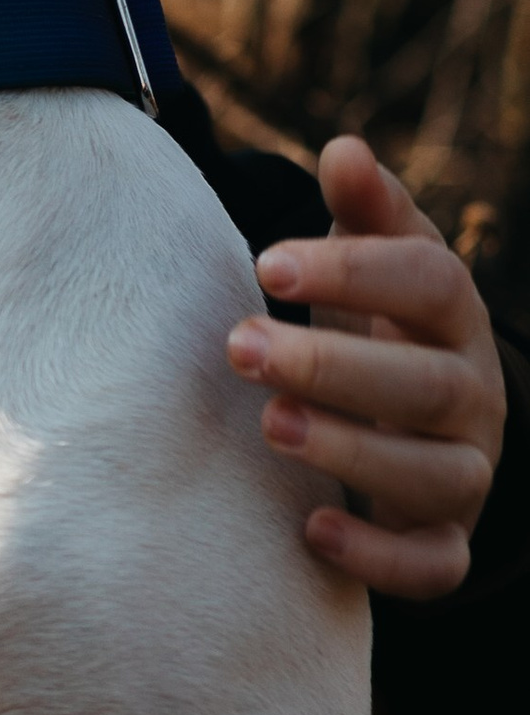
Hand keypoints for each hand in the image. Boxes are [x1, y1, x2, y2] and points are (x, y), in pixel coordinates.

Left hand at [227, 136, 505, 601]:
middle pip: (430, 384)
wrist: (411, 421)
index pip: (432, 284)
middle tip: (240, 346)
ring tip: (270, 426)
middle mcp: (474, 396)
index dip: (355, 271)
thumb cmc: (380, 326)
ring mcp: (465, 472)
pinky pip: (433, 564)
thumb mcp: (375, 264)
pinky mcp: (441, 540)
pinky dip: (380, 556)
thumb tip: (344, 149)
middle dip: (335, 365)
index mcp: (456, 318)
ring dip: (353, 452)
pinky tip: (311, 528)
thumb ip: (363, 211)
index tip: (266, 263)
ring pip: (437, 474)